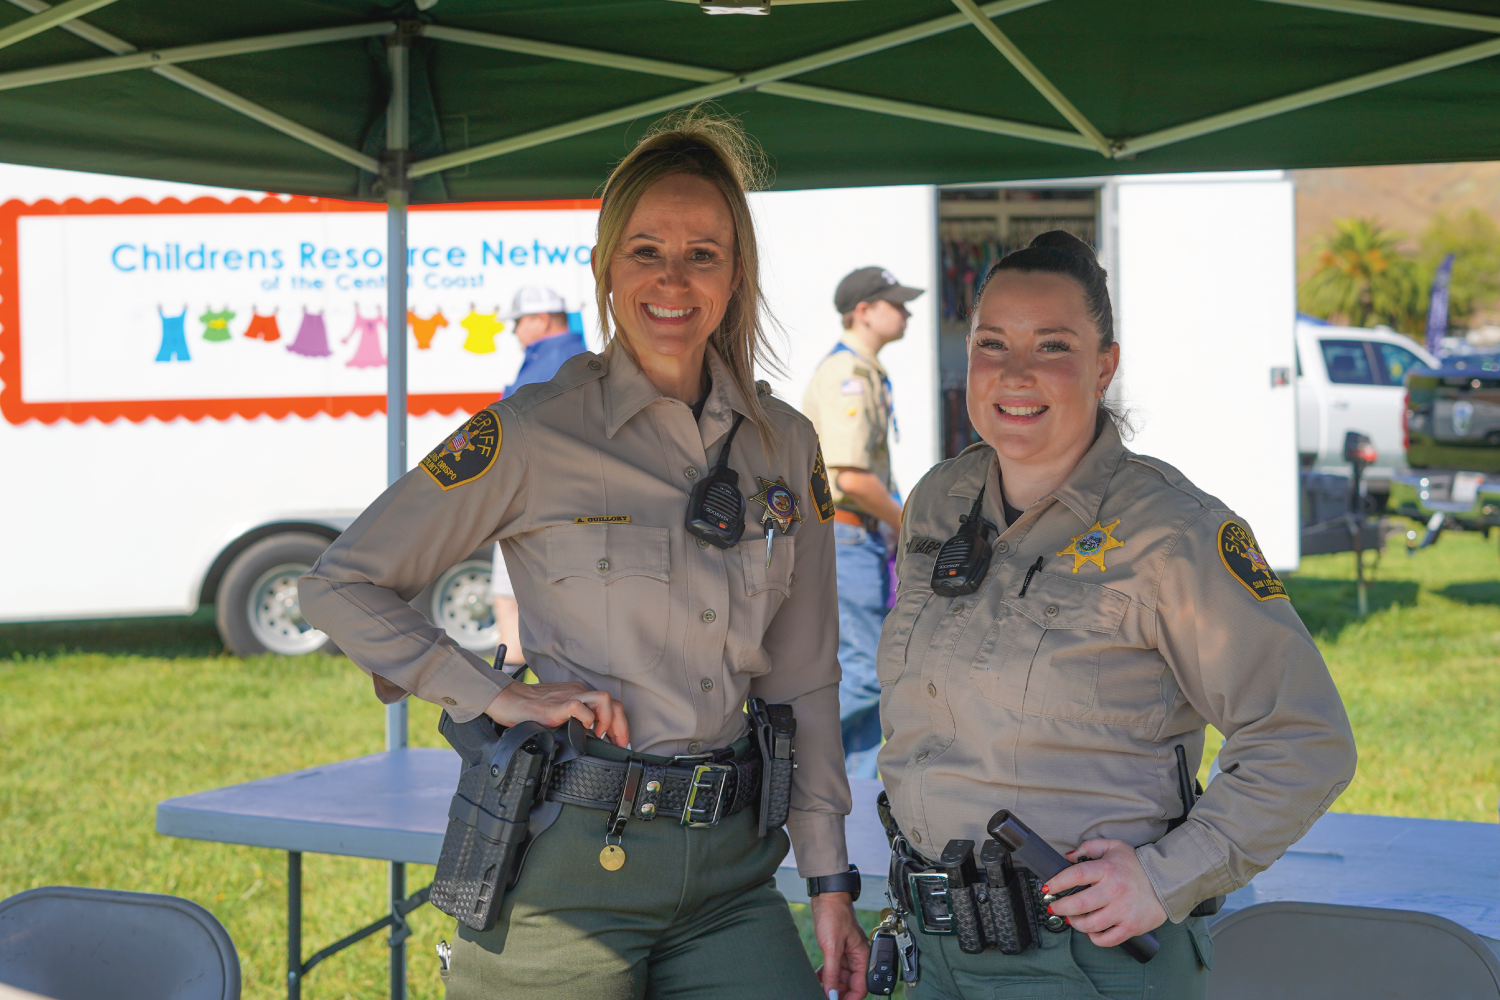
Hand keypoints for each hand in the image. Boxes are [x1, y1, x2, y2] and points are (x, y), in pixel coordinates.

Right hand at [484, 681, 628, 746]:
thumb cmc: (530, 710)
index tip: (619, 743)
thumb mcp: (560, 716)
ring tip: (599, 736)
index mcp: (580, 694)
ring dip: (607, 720)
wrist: (508, 701)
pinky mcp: (557, 705)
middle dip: (620, 727)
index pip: (610, 705)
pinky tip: (581, 730)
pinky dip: (586, 719)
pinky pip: (579, 707)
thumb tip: (591, 742)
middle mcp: (578, 692)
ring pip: (603, 699)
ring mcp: (569, 696)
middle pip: (613, 702)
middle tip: (617, 745)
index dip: (619, 725)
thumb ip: (575, 723)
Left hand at [810, 892, 867, 999]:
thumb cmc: (834, 914)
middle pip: (851, 986)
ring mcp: (847, 955)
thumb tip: (831, 994)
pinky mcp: (837, 950)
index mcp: (863, 957)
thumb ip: (832, 973)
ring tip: (819, 988)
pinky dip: (826, 975)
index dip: (849, 999)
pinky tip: (817, 978)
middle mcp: (858, 958)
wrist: (826, 896)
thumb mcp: (832, 948)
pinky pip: (834, 969)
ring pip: (841, 979)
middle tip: (824, 996)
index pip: (861, 988)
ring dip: (831, 985)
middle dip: (838, 993)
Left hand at [1043, 839, 1167, 947]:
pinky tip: (1091, 931)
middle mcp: (1114, 891)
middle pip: (1078, 904)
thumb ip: (1089, 847)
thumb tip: (1068, 857)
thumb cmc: (1136, 864)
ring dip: (1074, 923)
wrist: (1165, 881)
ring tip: (1071, 918)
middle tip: (1054, 906)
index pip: (1075, 875)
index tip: (1047, 887)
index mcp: (1107, 870)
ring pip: (1090, 924)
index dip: (1057, 882)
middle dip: (1060, 906)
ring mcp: (1123, 911)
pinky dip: (1094, 938)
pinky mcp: (1131, 927)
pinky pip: (1107, 939)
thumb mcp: (1113, 846)